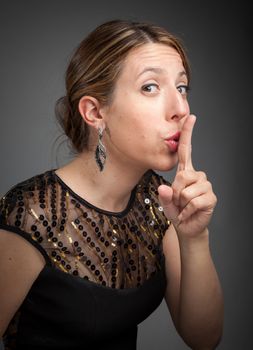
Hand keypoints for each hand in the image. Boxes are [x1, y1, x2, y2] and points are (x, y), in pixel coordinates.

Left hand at [158, 114, 216, 238]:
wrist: (186, 227)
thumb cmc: (176, 211)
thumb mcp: (165, 202)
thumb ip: (163, 195)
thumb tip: (164, 187)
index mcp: (185, 172)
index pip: (186, 150)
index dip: (188, 134)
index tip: (191, 117)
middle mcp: (197, 175)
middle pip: (182, 176)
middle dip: (175, 192)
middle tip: (178, 202)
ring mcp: (205, 186)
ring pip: (186, 190)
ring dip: (181, 203)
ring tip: (184, 207)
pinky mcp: (210, 197)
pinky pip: (193, 201)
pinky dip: (187, 211)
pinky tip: (188, 213)